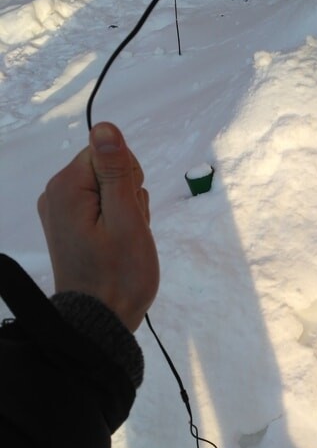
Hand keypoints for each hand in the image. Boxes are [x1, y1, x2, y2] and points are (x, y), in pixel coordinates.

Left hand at [38, 122, 159, 331]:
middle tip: (129, 231)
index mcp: (67, 187)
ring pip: (110, 190)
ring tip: (124, 243)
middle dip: (129, 196)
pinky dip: (117, 223)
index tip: (130, 211)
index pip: (109, 152)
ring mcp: (61, 211)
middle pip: (109, 169)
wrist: (100, 321)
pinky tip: (118, 246)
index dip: (129, 179)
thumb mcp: (126, 219)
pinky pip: (102, 208)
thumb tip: (104, 126)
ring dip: (127, 212)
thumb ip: (115, 171)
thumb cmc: (119, 274)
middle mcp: (56, 193)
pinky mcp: (69, 226)